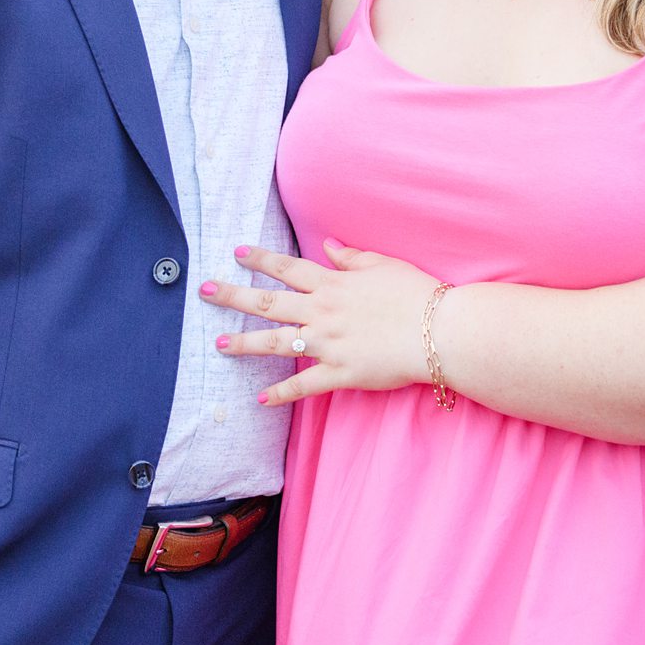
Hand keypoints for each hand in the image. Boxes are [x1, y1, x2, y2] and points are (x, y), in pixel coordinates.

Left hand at [206, 241, 443, 405]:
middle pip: (268, 303)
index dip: (261, 260)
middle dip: (233, 296)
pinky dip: (280, 394)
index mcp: (333, 285)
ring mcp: (327, 344)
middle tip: (205, 292)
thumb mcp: (384, 265)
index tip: (237, 253)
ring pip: (275, 343)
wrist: (438, 331)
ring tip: (219, 343)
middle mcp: (322, 312)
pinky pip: (303, 386)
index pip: (288, 269)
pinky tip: (260, 399)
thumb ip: (352, 258)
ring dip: (244, 343)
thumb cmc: (416, 294)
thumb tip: (329, 245)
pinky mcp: (339, 373)